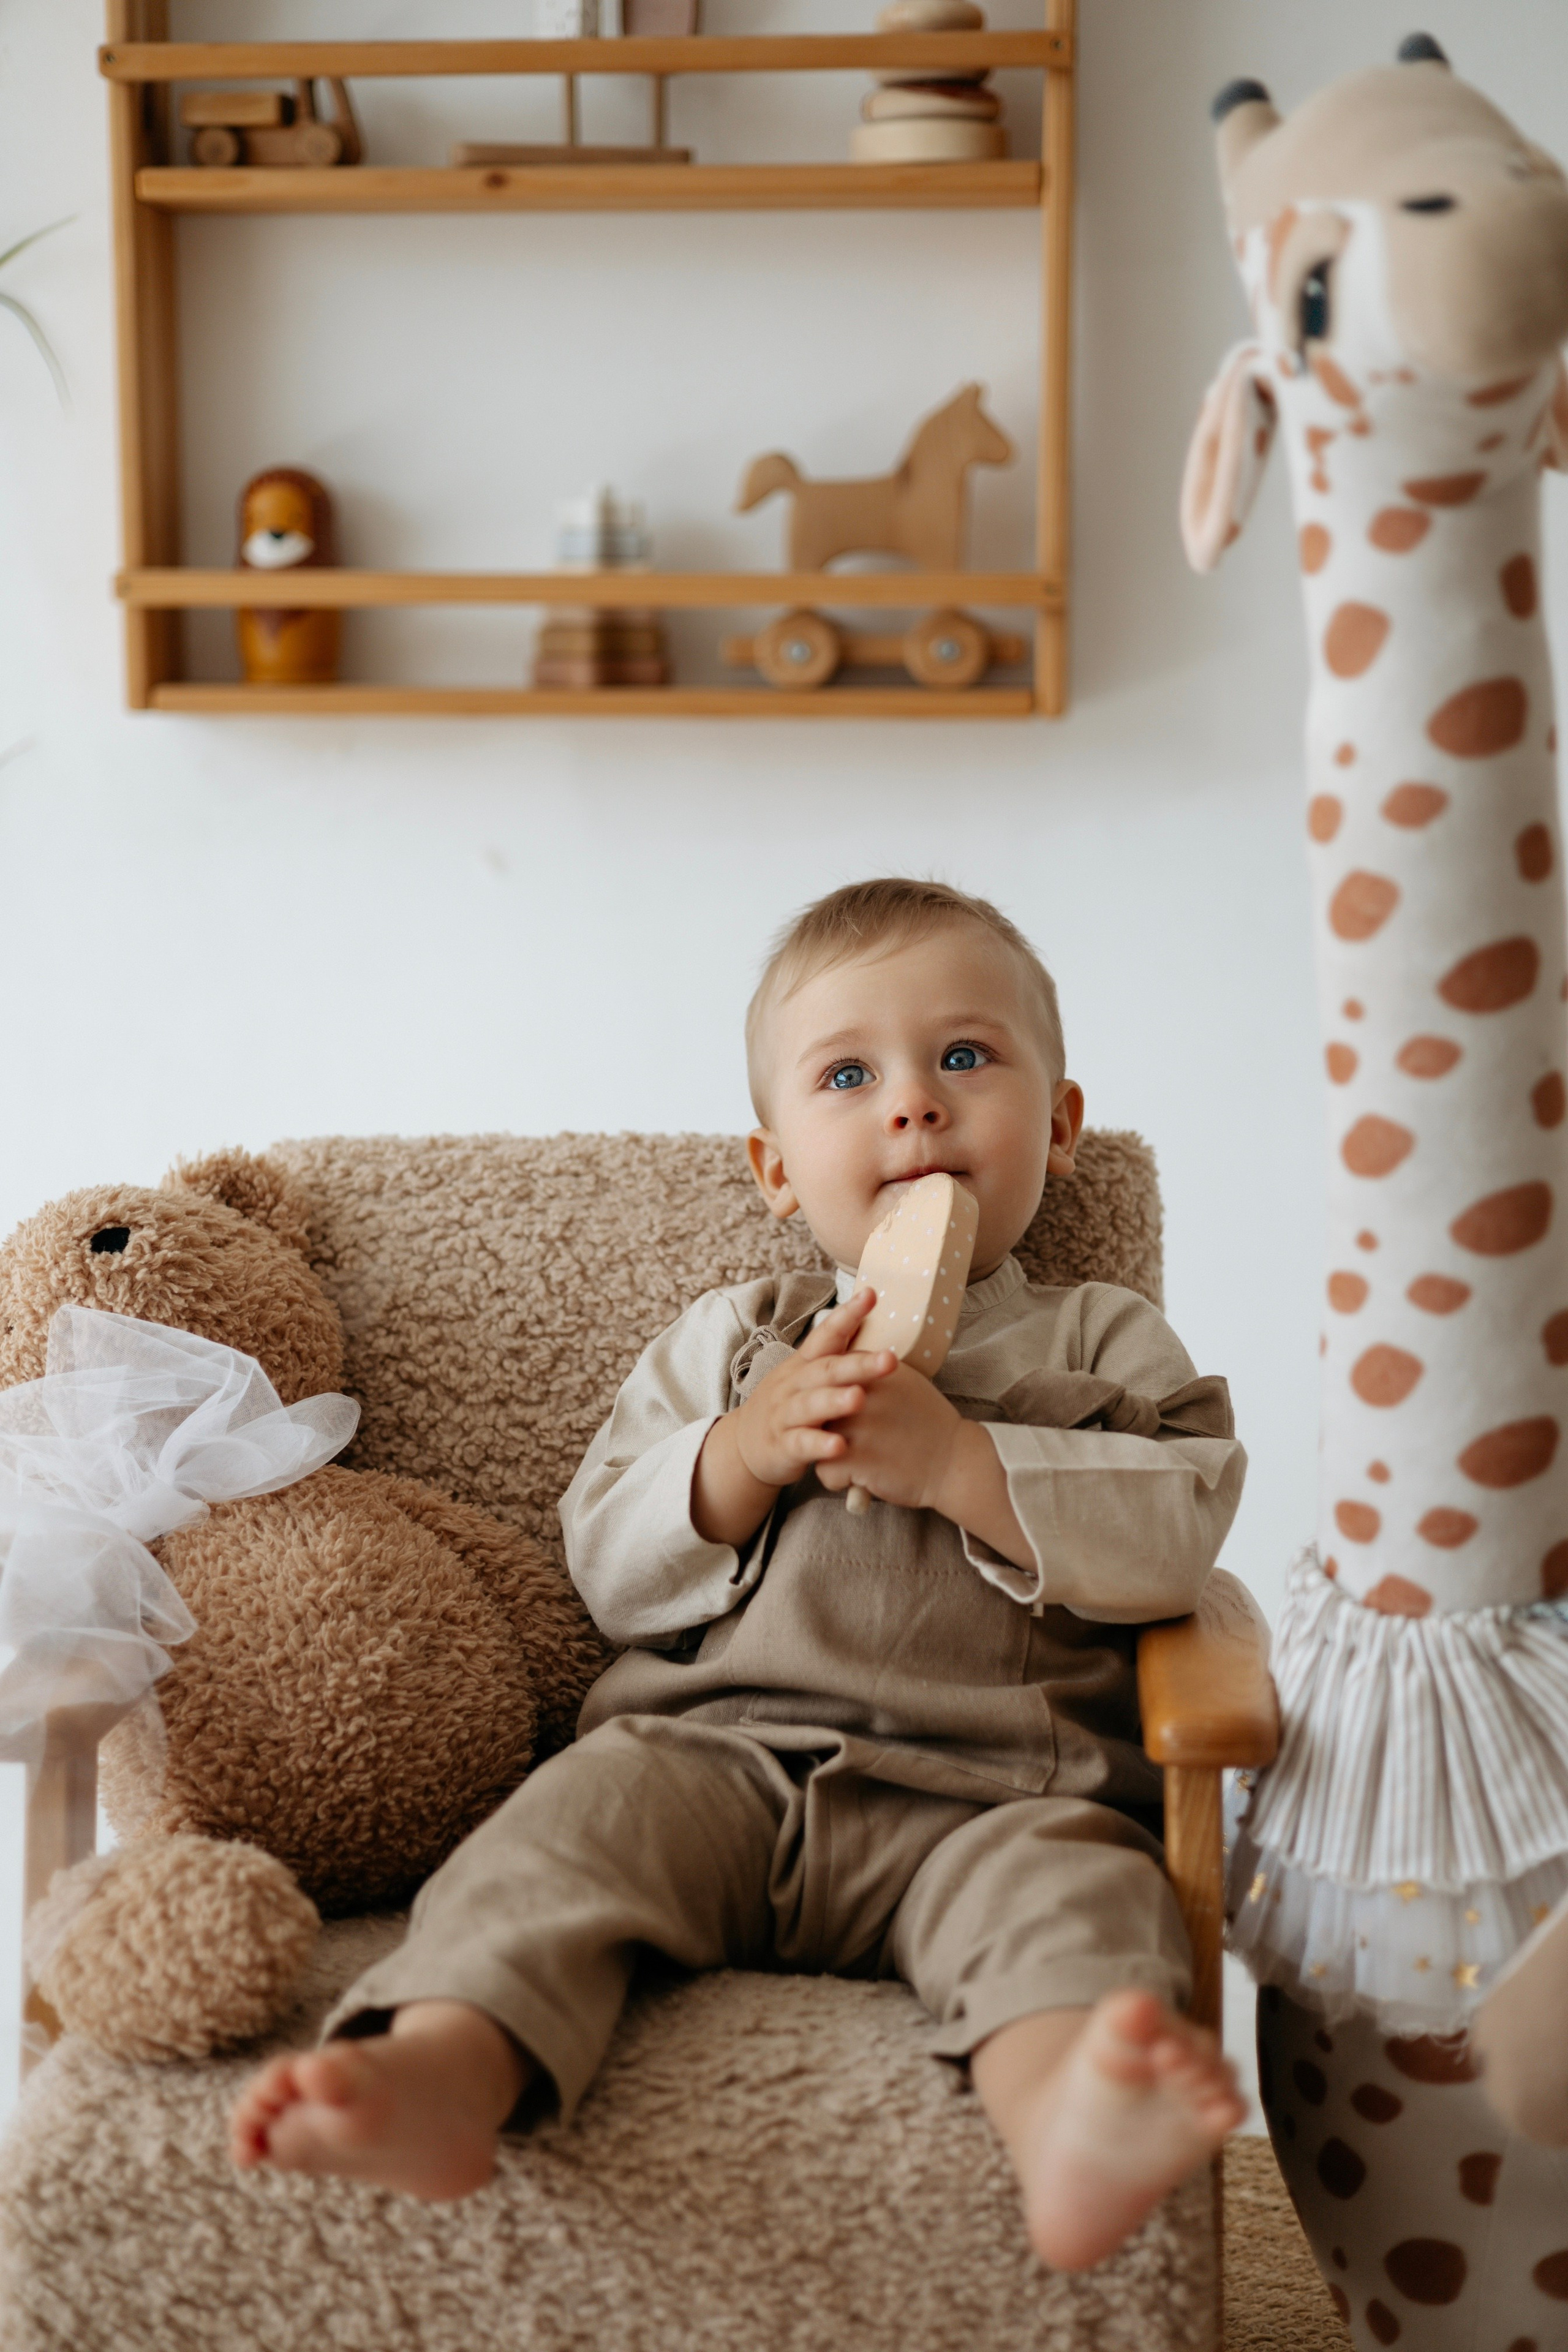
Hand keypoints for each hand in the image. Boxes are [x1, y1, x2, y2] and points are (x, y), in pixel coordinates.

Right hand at [732, 1288, 896, 1489]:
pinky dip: (820, 1444)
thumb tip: (879, 1334)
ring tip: (859, 1398)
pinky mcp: (783, 1446)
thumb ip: (837, 1358)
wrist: (746, 1445)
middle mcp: (793, 1384)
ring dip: (834, 1401)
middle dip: (857, 1364)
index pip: (826, 1335)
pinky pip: (801, 1444)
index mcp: (803, 1364)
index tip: (871, 1295)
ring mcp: (785, 1415)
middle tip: (889, 1359)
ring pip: (810, 1405)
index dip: (847, 1315)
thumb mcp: (807, 1378)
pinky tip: (840, 1446)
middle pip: (825, 1370)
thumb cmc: (790, 1406)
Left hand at [817, 1378, 1034, 1567]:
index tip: (847, 1414)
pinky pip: (824, 1471)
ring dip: (829, 1454)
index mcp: (869, 1369)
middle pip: (817, 1409)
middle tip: (847, 1441)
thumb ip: (870, 1371)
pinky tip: (862, 1478)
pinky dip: (839, 1480)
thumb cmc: (929, 1422)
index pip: (827, 1378)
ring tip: (856, 1460)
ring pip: (814, 1441)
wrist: (954, 1461)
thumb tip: (842, 1368)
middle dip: (826, 1427)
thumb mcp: (902, 1380)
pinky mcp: (852, 1459)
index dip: (832, 1400)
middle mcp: (857, 1393)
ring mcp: (853, 1427)